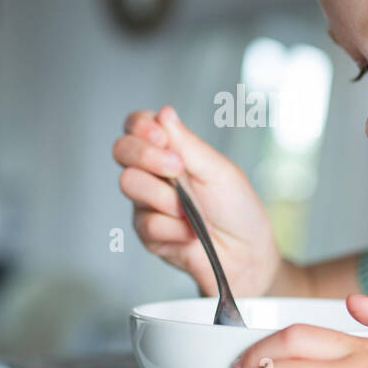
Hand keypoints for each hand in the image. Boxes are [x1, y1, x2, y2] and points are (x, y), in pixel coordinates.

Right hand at [113, 105, 281, 297]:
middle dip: (147, 156)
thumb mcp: (218, 170)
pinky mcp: (147, 233)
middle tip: (176, 169)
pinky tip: (190, 234)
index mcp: (172, 151)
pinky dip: (174, 228)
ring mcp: (147, 203)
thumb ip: (187, 144)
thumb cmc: (237, 210)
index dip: (141, 126)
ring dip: (165, 197)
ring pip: (130, 183)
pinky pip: (145, 222)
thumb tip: (164, 113)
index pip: (138, 126)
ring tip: (190, 211)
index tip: (160, 136)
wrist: (245, 255)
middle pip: (122, 150)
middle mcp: (154, 174)